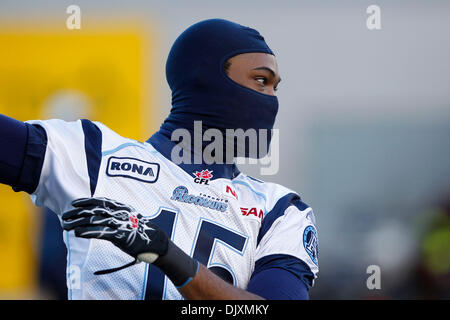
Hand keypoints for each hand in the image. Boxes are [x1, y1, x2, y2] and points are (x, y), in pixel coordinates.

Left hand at [62, 197, 198, 285]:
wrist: (156, 243)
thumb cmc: (140, 232)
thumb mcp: (129, 220)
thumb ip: (115, 217)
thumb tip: (99, 218)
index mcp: (123, 207)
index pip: (101, 201)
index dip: (87, 201)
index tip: (74, 203)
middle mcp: (121, 213)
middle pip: (95, 210)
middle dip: (78, 213)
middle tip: (65, 216)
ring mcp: (121, 224)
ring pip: (96, 220)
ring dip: (79, 223)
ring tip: (67, 225)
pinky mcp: (121, 236)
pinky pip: (101, 233)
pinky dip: (88, 232)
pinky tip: (78, 233)